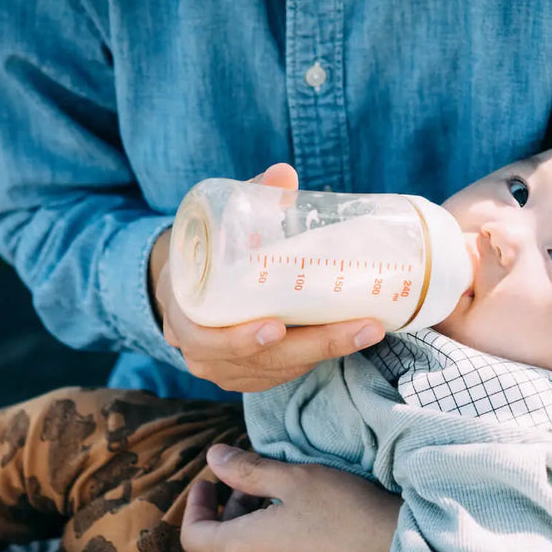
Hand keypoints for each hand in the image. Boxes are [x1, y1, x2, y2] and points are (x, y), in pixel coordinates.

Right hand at [150, 163, 384, 391]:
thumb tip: (283, 174)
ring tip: (367, 330)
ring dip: (325, 353)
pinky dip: (316, 358)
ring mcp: (226, 371)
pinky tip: (349, 339)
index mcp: (183, 316)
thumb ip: (250, 201)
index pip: (206, 339)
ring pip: (279, 370)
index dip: (239, 338)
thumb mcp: (217, 227)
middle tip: (360, 328)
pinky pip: (284, 374)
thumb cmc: (206, 256)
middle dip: (314, 345)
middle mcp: (202, 353)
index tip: (276, 327)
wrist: (187, 288)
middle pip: (260, 360)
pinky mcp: (250, 376)